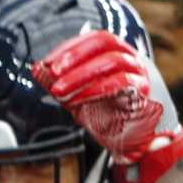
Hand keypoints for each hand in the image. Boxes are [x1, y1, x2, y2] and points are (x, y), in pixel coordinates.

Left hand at [33, 31, 182, 182]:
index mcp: (117, 55)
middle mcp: (132, 59)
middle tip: (51, 73)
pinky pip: (123, 83)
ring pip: (113, 61)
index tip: (47, 62)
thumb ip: (63, 83)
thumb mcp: (79, 97)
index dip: (70, 47)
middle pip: (105, 44)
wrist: (137, 143)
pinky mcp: (144, 93)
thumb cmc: (109, 116)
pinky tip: (78, 101)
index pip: (96, 39)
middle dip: (74, 57)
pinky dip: (96, 90)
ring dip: (80, 75)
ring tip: (58, 92)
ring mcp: (141, 74)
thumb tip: (38, 70)